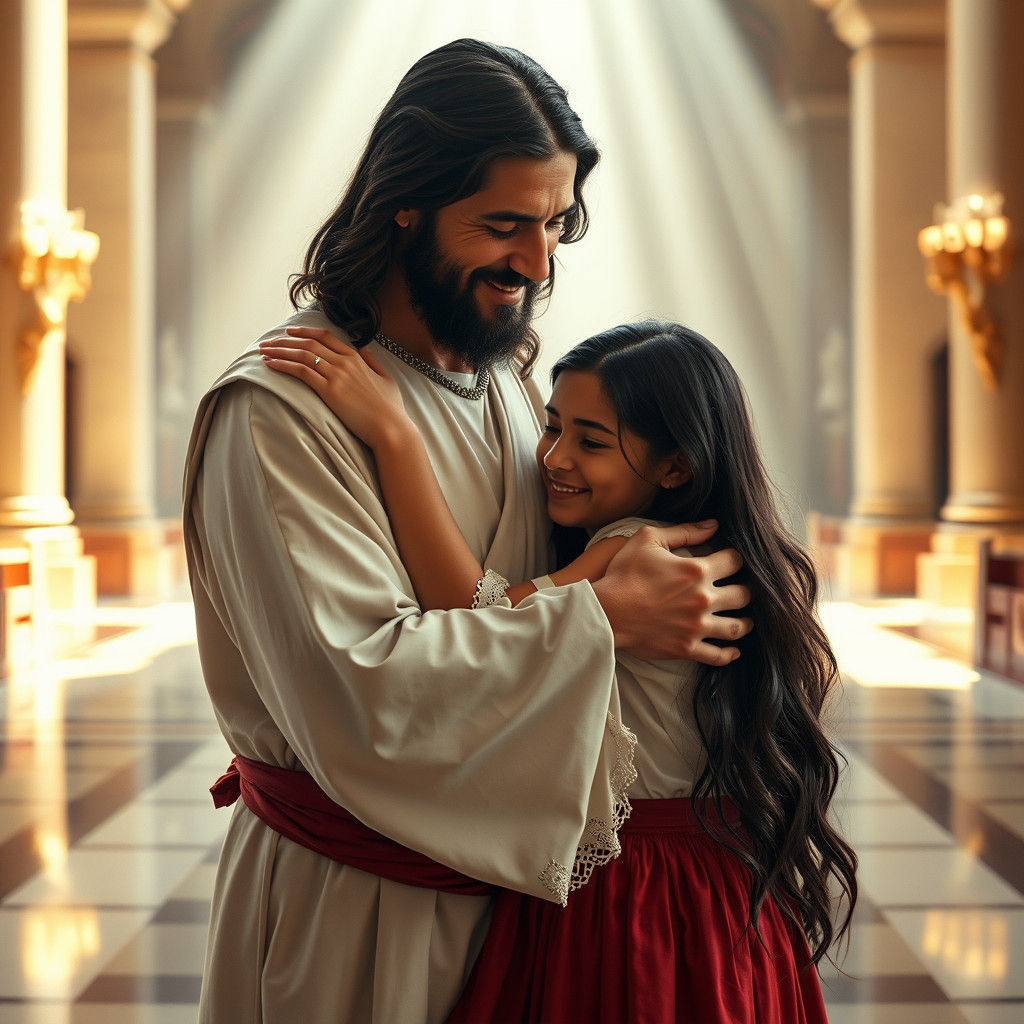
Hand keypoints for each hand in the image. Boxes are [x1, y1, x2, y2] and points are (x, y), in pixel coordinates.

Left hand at [259, 327, 411, 448]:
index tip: (290, 332)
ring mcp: (336, 375)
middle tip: (268, 343)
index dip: (305, 332)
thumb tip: (364, 350)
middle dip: (284, 341)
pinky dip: (283, 366)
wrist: (390, 428)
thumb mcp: (387, 379)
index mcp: (357, 358)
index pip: (325, 337)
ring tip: (263, 352)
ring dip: (279, 352)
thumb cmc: (390, 409)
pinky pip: (301, 372)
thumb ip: (373, 363)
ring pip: (301, 355)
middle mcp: (344, 362)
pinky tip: (271, 365)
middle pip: (308, 344)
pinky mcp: (329, 391)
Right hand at [591, 521, 752, 664]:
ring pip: (737, 627)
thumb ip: (684, 531)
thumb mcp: (648, 539)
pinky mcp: (686, 648)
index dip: (734, 559)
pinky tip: (734, 650)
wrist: (606, 612)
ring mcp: (696, 626)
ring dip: (744, 622)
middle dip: (744, 590)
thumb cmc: (624, 574)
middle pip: (743, 595)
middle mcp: (703, 599)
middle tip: (738, 590)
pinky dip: (729, 654)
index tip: (729, 562)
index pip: (734, 561)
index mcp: (696, 570)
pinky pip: (718, 655)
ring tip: (743, 618)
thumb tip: (713, 525)